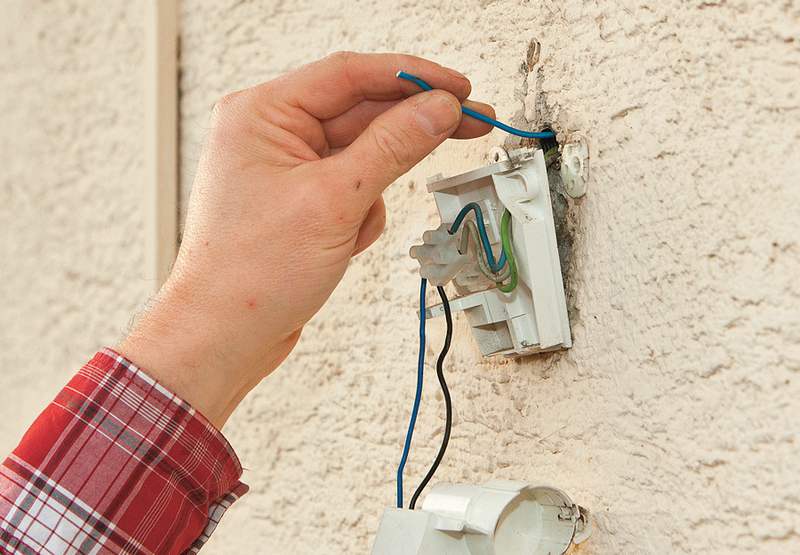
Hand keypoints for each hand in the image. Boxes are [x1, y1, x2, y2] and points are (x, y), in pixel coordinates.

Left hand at [119, 52, 493, 426]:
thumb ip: (393, 147)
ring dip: (374, 191)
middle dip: (411, 128)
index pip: (351, 73)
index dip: (412, 77)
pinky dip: (360, 215)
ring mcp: (285, 169)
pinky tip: (340, 244)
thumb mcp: (334, 202)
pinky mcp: (299, 201)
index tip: (458, 87)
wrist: (222, 336)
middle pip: (361, 111)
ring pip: (361, 156)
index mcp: (261, 113)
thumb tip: (437, 109)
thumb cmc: (249, 275)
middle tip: (470, 123)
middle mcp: (270, 133)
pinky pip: (351, 189)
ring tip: (352, 229)